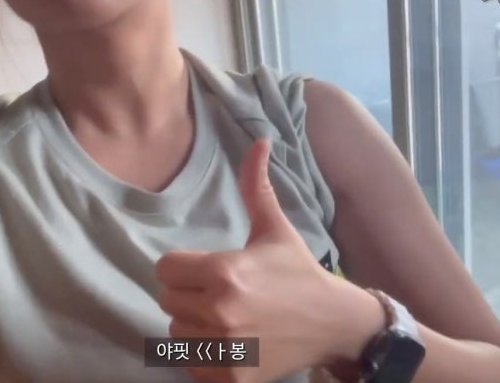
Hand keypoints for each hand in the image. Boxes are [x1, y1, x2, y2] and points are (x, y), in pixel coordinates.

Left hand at [155, 140, 384, 382]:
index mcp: (223, 272)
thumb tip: (259, 140)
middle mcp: (220, 312)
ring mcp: (225, 350)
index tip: (206, 270)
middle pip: (168, 301)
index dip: (183, 267)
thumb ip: (256, 187)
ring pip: (177, 333)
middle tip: (219, 293)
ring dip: (195, 326)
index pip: (165, 269)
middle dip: (188, 295)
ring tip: (226, 318)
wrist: (333, 323)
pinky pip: (192, 364)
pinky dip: (205, 356)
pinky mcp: (231, 377)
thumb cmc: (298, 272)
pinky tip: (232, 342)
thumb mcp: (275, 229)